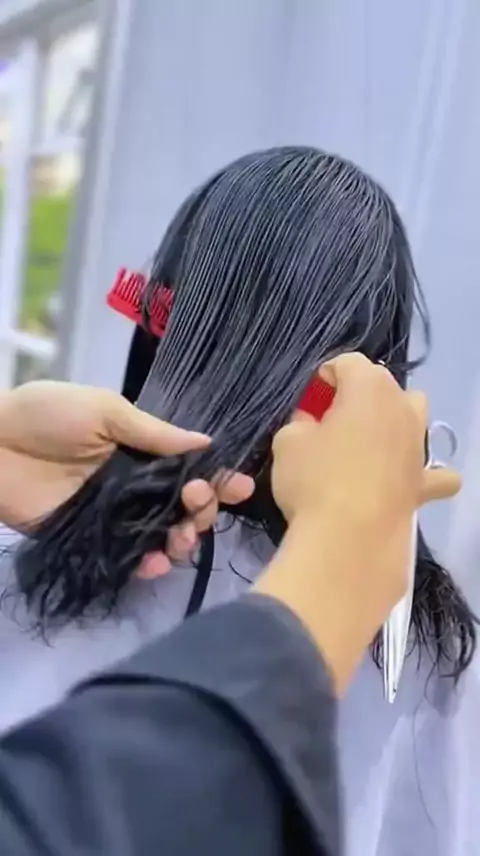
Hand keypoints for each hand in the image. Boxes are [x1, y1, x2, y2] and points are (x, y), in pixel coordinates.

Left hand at [0, 381, 253, 575]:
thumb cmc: (48, 416)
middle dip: (204, 509)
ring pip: (163, 534)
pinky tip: (155, 563)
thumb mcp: (105, 411)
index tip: (241, 485)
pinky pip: (129, 557)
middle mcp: (135, 484)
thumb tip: (207, 442)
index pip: (189, 466)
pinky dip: (147, 564)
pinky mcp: (92, 540)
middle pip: (184, 505)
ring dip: (183, 540)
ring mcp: (115, 514)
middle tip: (199, 504)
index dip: (217, 476)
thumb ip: (154, 432)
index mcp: (141, 449)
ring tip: (182, 539)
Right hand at [255, 354, 461, 692]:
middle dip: (358, 397)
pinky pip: (434, 473)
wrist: (347, 540)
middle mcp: (403, 408)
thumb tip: (311, 425)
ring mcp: (420, 447)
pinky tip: (408, 480)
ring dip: (393, 423)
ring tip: (365, 446)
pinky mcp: (424, 485)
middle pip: (383, 387)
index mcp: (368, 387)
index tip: (306, 401)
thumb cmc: (313, 480)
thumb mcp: (287, 442)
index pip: (346, 363)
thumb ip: (300, 423)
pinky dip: (424, 473)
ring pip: (414, 418)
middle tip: (329, 423)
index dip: (323, 378)